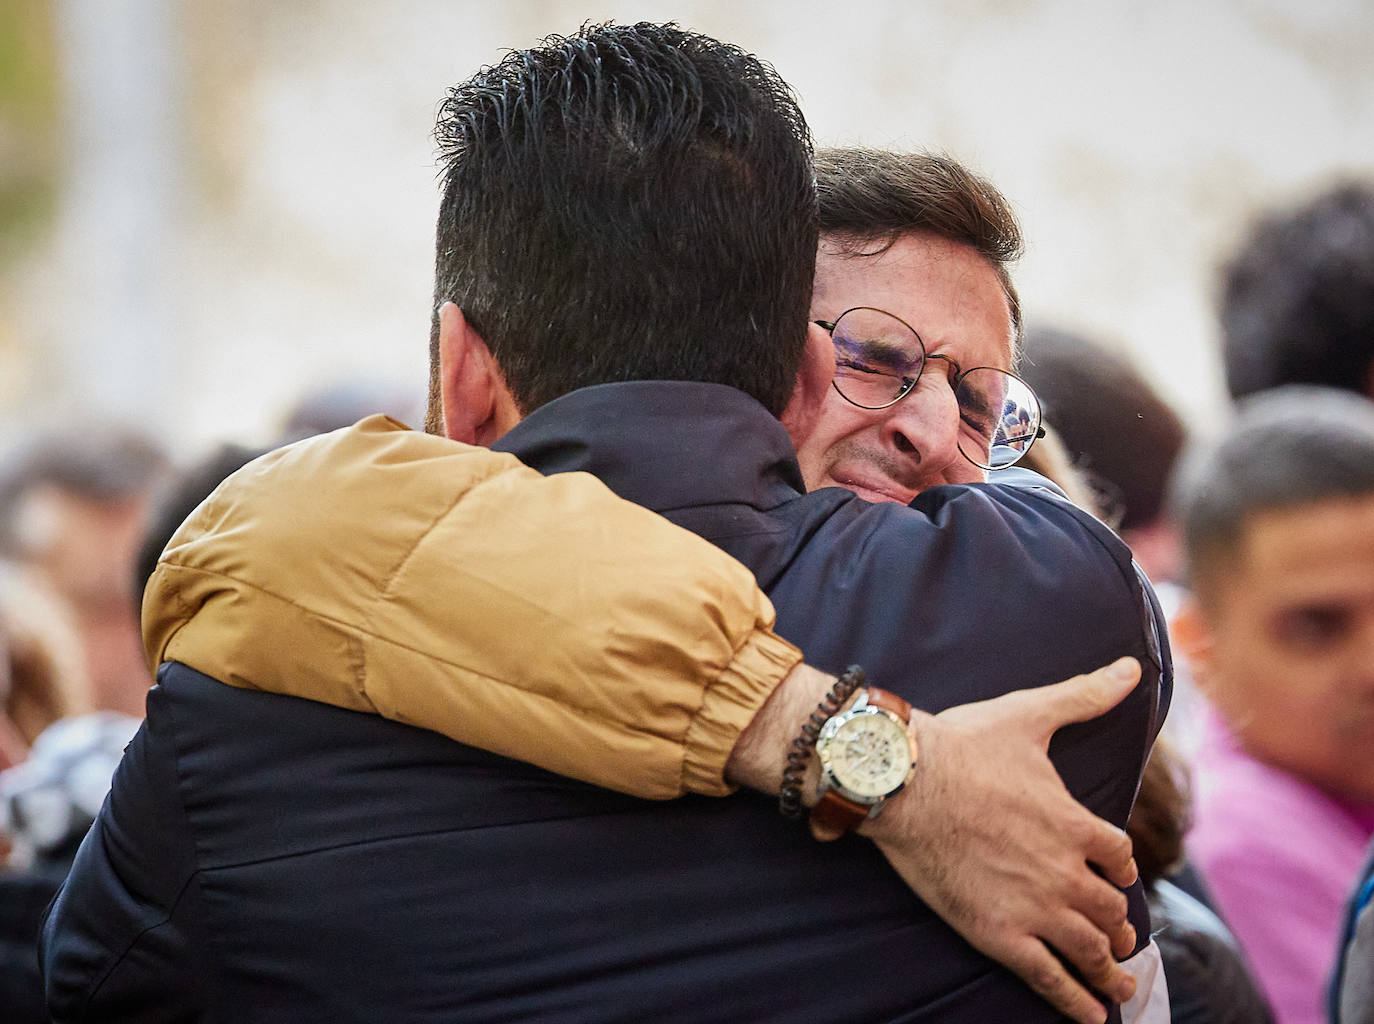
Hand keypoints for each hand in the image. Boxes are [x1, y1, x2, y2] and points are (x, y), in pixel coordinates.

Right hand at [860, 658, 1142, 1023]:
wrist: (902, 782)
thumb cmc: (961, 745)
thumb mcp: (1030, 714)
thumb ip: (1085, 696)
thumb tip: (1132, 668)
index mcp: (1075, 823)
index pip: (1118, 857)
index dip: (1118, 868)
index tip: (1115, 875)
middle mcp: (1065, 871)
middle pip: (1110, 910)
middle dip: (1117, 925)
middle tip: (1121, 937)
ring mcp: (1034, 907)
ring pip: (1090, 950)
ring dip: (1111, 970)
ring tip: (1121, 984)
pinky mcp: (999, 934)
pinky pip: (1050, 979)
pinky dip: (1078, 1003)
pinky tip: (1094, 1017)